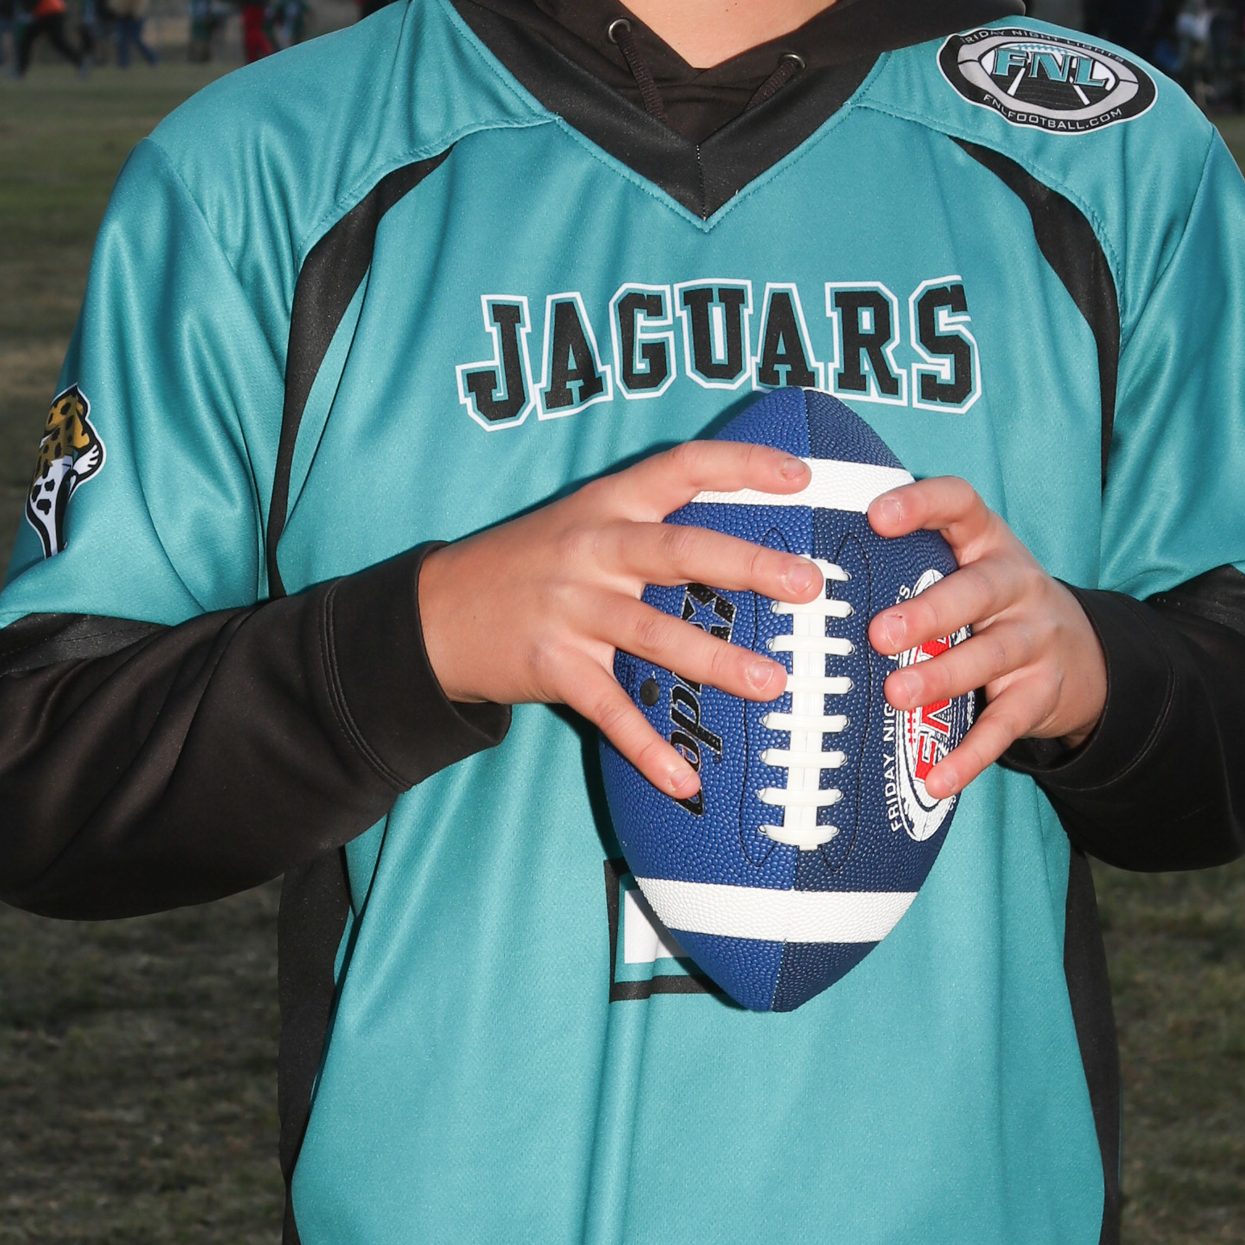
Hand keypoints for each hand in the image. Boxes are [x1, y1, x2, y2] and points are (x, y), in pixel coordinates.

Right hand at [417, 443, 823, 798]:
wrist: (436, 611)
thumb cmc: (529, 564)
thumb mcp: (582, 521)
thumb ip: (651, 524)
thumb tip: (746, 541)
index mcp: (607, 505)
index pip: (680, 468)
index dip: (741, 465)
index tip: (799, 475)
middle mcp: (592, 550)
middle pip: (679, 551)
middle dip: (748, 566)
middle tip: (808, 584)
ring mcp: (571, 609)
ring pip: (653, 633)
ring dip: (716, 661)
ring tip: (771, 682)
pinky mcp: (553, 666)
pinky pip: (609, 711)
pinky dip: (647, 749)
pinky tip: (684, 779)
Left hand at [866, 479, 1106, 798]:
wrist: (1084, 655)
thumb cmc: (992, 606)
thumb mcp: (967, 568)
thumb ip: (911, 564)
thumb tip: (807, 577)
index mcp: (987, 542)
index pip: (960, 504)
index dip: (922, 505)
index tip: (877, 516)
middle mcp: (1018, 582)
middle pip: (978, 590)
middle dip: (928, 612)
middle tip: (879, 633)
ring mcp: (1037, 637)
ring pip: (991, 654)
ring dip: (942, 676)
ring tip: (897, 695)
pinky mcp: (1042, 692)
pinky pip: (1005, 726)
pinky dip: (970, 755)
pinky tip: (936, 778)